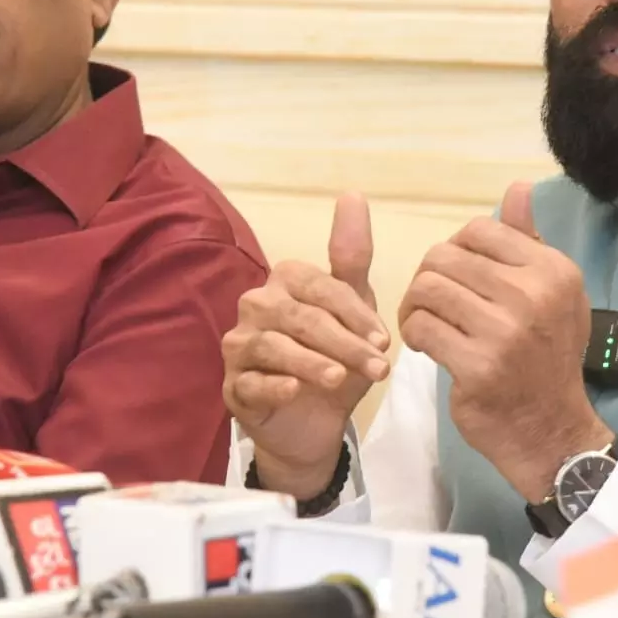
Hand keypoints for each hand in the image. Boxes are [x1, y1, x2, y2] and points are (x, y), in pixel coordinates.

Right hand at [222, 194, 391, 499]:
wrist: (315, 423)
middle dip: (343, 342)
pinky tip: (296, 391)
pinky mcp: (233, 386)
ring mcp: (239, 346)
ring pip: (274, 346)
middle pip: (300, 317)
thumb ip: (352, 257)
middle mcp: (255, 306)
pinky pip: (250, 381)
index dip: (355, 314)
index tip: (384, 342)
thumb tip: (352, 194)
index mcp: (285, 281)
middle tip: (378, 367)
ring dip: (312, 362)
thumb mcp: (353, 310)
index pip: (321, 288)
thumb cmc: (335, 358)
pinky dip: (273, 385)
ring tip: (341, 379)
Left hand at [398, 182, 611, 502]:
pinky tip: (427, 346)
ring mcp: (506, 332)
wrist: (550, 429)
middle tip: (432, 305)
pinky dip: (415, 335)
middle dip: (428, 279)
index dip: (455, 250)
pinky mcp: (478, 366)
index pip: (477, 231)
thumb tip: (518, 188)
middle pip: (444, 257)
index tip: (457, 279)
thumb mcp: (552, 294)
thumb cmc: (546, 357)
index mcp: (553, 270)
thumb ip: (528, 241)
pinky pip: (421, 328)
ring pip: (428, 289)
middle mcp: (534, 295)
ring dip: (416, 307)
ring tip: (426, 324)